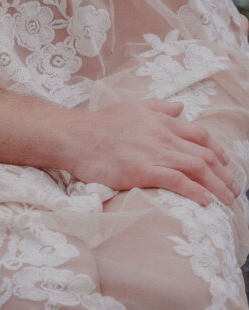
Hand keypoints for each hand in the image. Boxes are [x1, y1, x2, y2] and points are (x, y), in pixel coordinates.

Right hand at [61, 99, 238, 207]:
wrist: (75, 137)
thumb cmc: (101, 124)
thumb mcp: (133, 107)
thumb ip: (159, 107)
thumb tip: (181, 106)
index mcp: (161, 121)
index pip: (200, 134)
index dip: (218, 150)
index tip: (226, 164)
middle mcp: (162, 135)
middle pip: (205, 153)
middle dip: (225, 173)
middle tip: (234, 189)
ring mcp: (154, 153)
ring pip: (197, 168)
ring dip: (217, 186)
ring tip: (227, 200)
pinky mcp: (143, 171)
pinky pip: (177, 181)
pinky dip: (196, 191)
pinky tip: (206, 202)